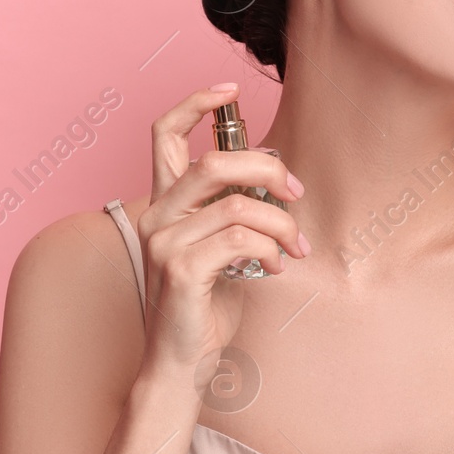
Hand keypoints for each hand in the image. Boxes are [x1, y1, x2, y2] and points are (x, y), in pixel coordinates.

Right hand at [133, 84, 306, 381]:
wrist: (181, 363)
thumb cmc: (205, 306)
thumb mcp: (222, 248)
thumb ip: (235, 211)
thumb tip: (277, 180)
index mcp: (164, 204)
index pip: (163, 134)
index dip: (195, 103)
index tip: (230, 91)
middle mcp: (157, 216)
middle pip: (216, 161)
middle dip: (268, 169)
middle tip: (295, 193)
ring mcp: (165, 242)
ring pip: (238, 204)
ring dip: (281, 223)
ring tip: (294, 246)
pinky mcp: (181, 269)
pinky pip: (240, 238)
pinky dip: (270, 248)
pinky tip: (275, 266)